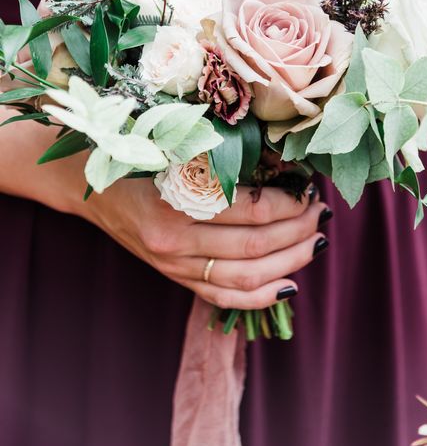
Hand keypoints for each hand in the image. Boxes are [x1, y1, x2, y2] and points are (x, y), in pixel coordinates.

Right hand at [1, 108, 328, 307]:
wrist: (85, 183)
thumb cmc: (131, 155)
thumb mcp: (170, 146)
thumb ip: (217, 160)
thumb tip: (281, 166)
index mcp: (172, 204)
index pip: (249, 212)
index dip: (289, 204)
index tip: (310, 190)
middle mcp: (173, 243)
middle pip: (254, 248)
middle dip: (298, 232)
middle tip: (322, 213)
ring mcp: (173, 266)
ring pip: (245, 278)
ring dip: (290, 262)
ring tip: (316, 243)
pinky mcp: (174, 277)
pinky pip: (223, 298)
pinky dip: (260, 296)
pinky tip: (289, 284)